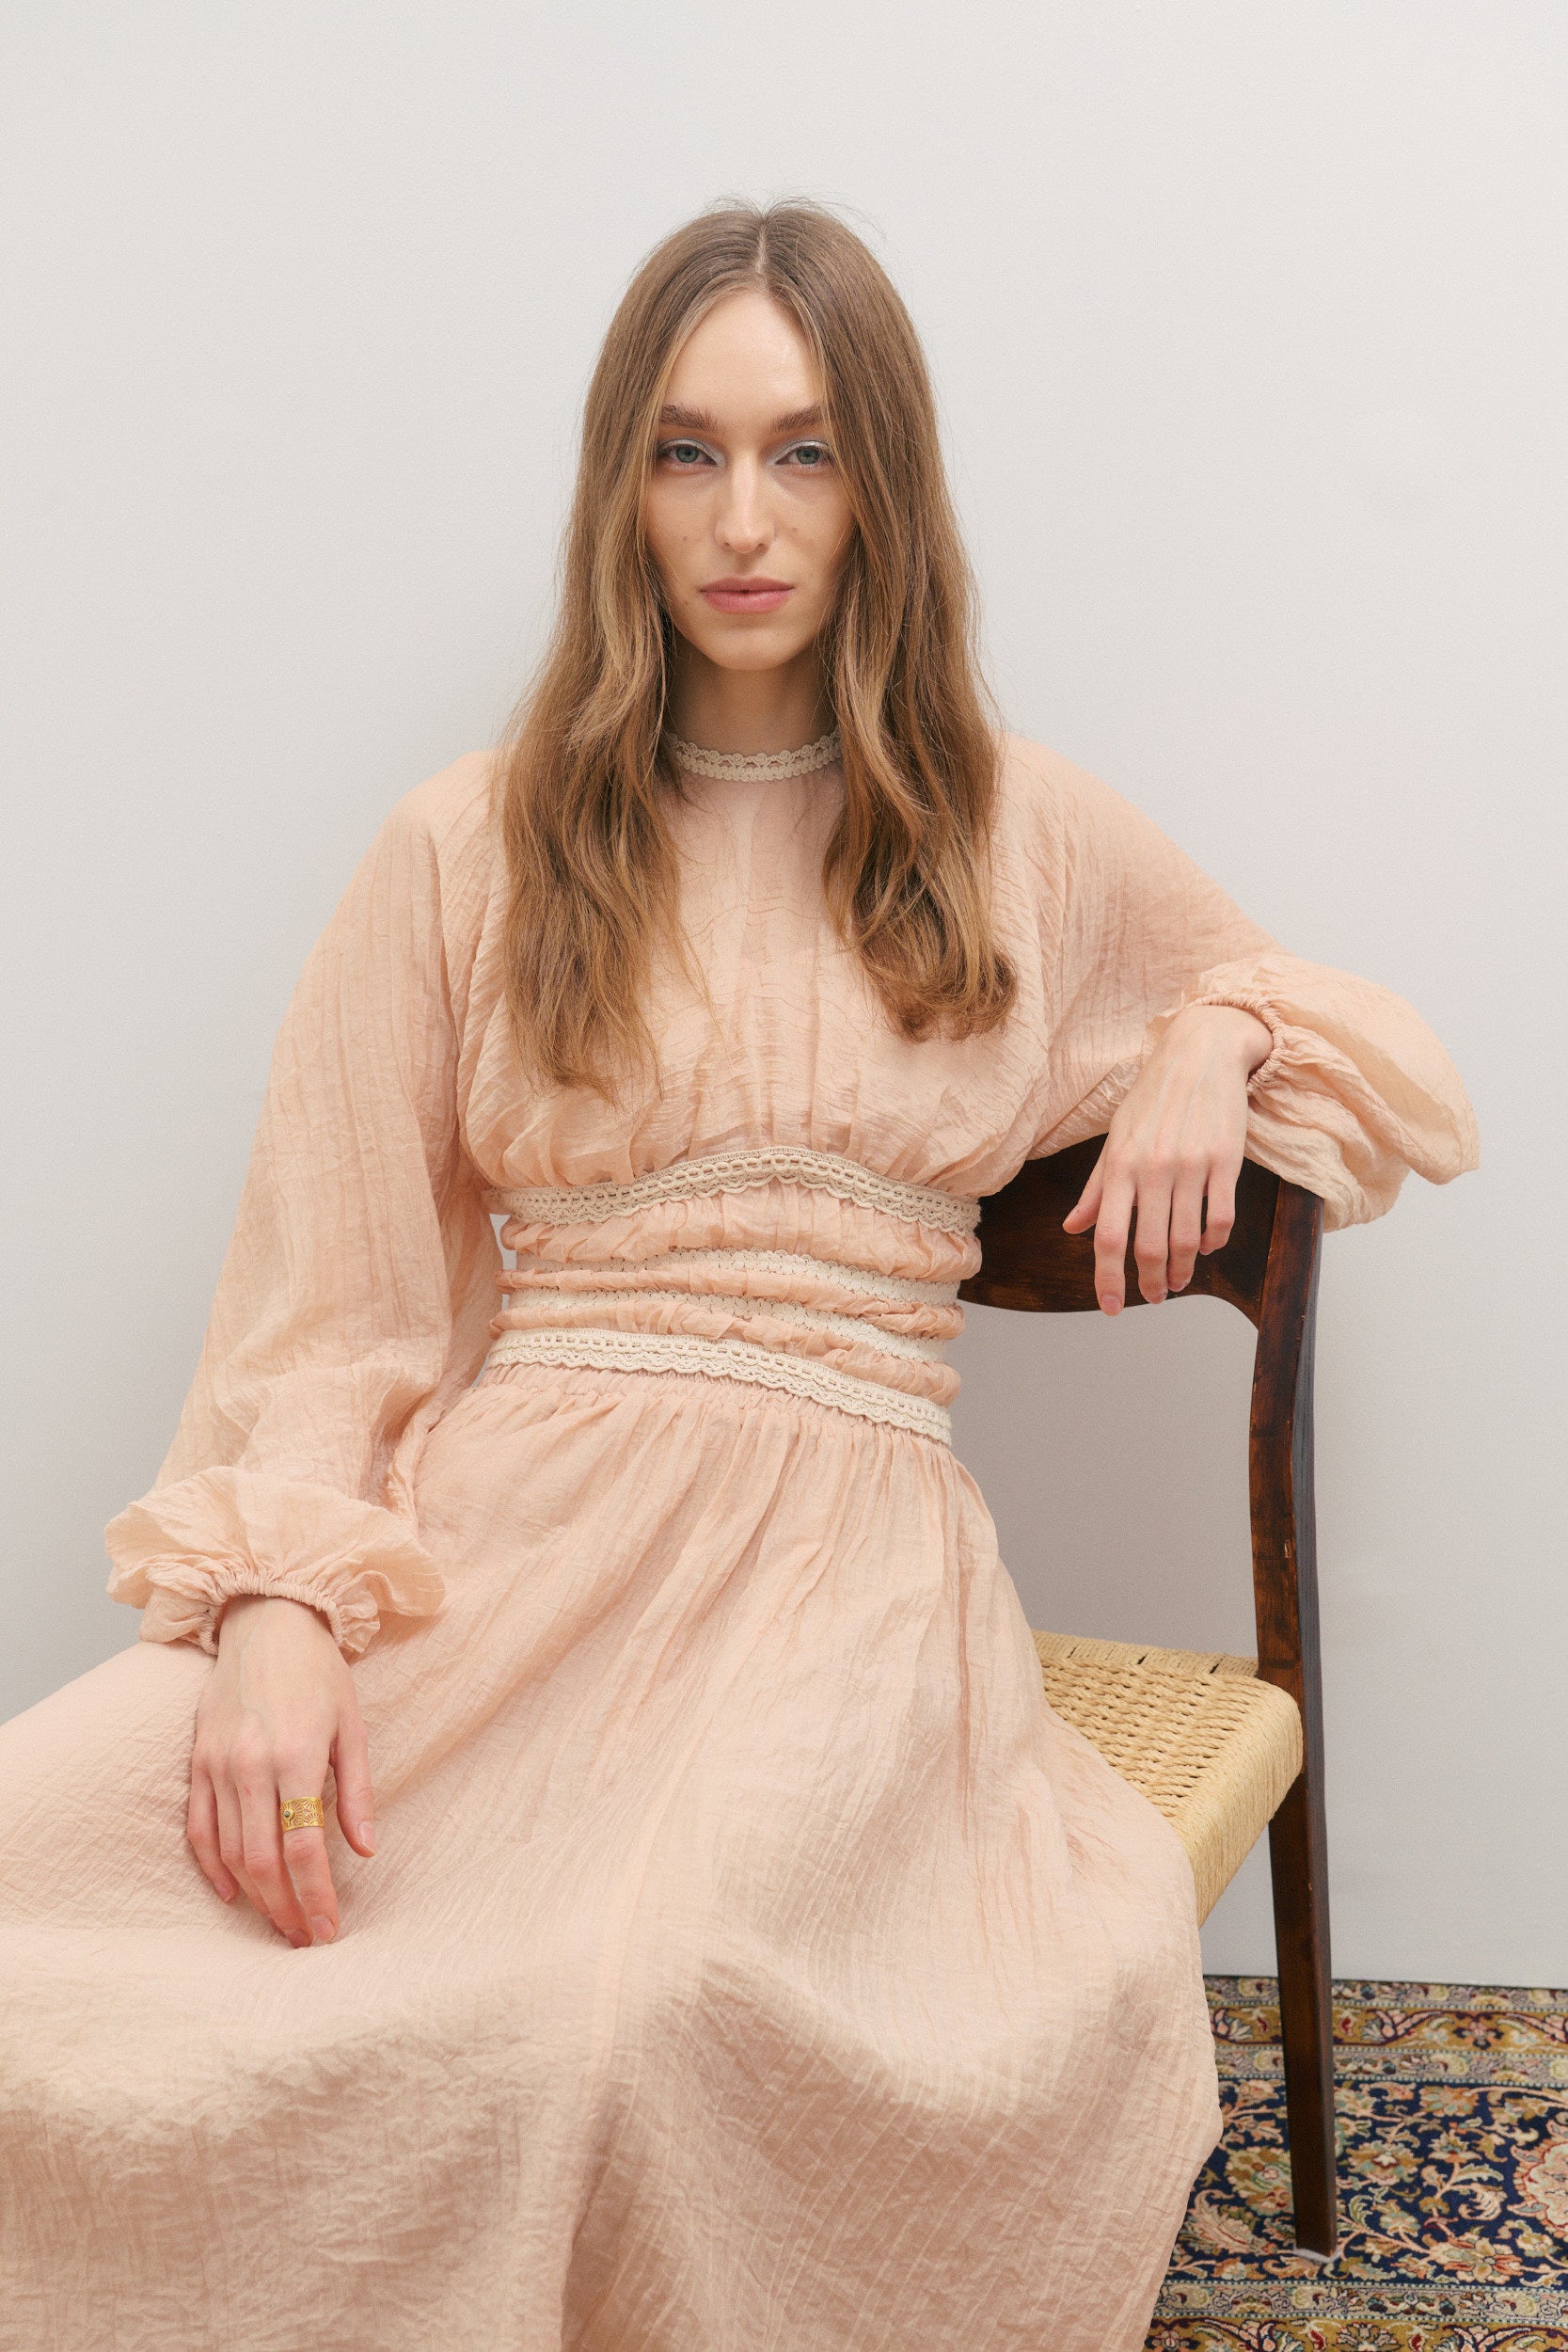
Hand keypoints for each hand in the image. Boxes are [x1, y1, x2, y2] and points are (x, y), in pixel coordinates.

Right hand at [188, 1594, 375, 1947]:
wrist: (267, 1622)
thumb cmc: (319, 1673)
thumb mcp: (352, 1726)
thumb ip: (357, 1791)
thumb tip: (366, 1851)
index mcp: (297, 1756)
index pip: (304, 1848)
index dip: (316, 1897)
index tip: (328, 1930)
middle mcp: (251, 1764)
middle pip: (264, 1860)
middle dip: (286, 1908)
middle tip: (305, 1939)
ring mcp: (218, 1764)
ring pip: (231, 1851)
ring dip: (255, 1896)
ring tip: (279, 1923)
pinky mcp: (197, 1761)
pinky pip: (200, 1827)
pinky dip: (213, 1866)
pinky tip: (234, 1892)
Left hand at [1062, 1004, 1272, 1313]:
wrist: (1200, 1053)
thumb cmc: (1152, 1098)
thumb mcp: (1115, 1138)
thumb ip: (1095, 1188)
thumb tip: (1072, 1228)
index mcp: (1119, 1164)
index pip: (1108, 1236)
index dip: (1108, 1278)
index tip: (1111, 1306)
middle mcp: (1152, 1168)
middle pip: (1149, 1246)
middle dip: (1152, 1282)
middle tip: (1155, 1297)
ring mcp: (1191, 1165)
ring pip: (1188, 1238)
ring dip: (1184, 1269)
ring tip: (1180, 1280)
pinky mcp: (1225, 1160)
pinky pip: (1221, 1216)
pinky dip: (1215, 1241)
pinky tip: (1208, 1247)